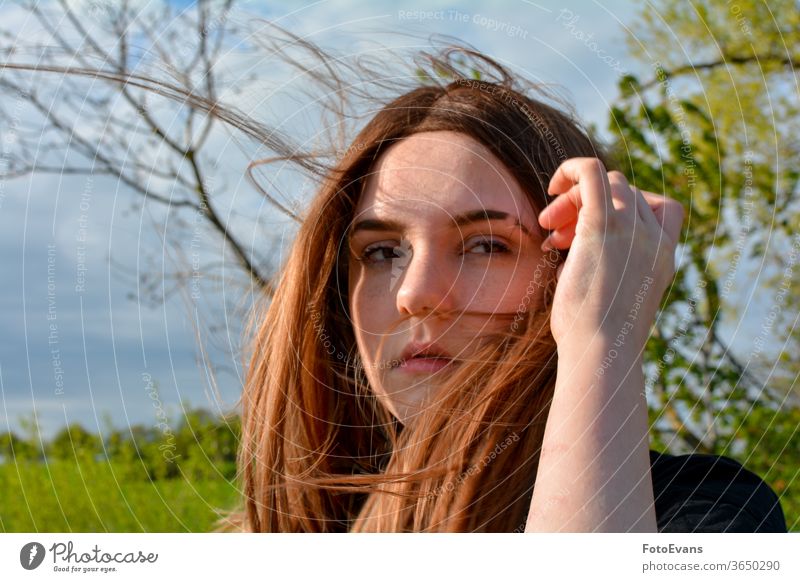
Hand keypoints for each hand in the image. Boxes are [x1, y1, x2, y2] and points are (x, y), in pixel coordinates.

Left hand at [537, 158, 684, 348]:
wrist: (600, 351)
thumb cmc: (595, 339)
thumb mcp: (609, 302)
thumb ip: (603, 273)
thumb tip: (572, 260)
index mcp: (662, 257)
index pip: (662, 209)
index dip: (628, 209)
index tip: (591, 234)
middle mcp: (654, 238)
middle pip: (626, 194)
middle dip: (590, 208)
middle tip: (557, 238)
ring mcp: (633, 228)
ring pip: (609, 182)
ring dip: (575, 200)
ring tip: (550, 234)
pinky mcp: (603, 223)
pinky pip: (591, 172)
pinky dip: (571, 170)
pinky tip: (554, 185)